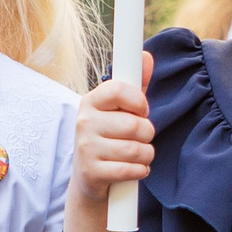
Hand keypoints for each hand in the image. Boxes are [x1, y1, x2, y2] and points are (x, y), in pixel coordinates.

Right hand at [68, 52, 155, 204]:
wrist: (89, 176)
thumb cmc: (110, 136)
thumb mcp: (120, 109)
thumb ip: (136, 84)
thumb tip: (146, 56)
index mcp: (91, 101)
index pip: (120, 90)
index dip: (139, 101)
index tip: (141, 110)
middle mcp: (84, 122)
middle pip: (135, 125)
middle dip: (147, 134)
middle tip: (140, 138)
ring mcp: (86, 148)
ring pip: (137, 150)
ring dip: (146, 155)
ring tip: (137, 154)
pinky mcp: (91, 172)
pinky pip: (131, 170)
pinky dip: (140, 171)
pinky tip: (133, 169)